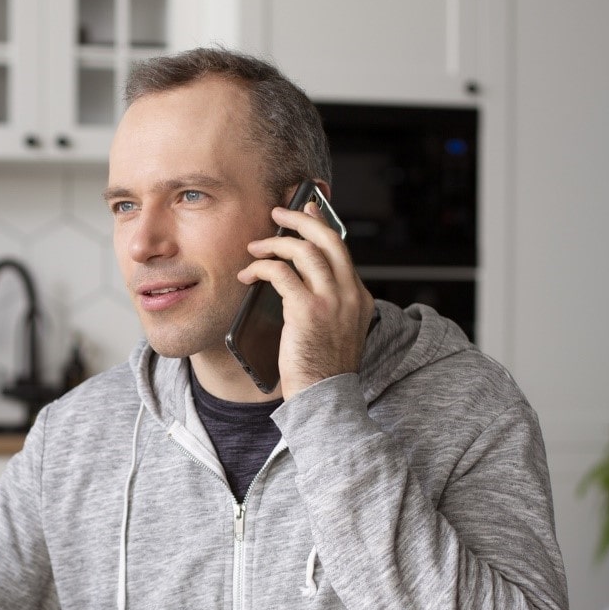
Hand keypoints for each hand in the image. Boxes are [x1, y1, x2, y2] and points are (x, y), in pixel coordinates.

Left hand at [238, 198, 374, 396]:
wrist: (324, 398)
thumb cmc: (321, 369)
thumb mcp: (336, 331)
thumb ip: (327, 305)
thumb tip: (296, 281)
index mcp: (360, 298)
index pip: (341, 251)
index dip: (321, 226)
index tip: (306, 211)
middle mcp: (350, 294)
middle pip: (327, 239)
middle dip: (301, 219)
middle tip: (279, 212)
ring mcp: (332, 301)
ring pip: (304, 250)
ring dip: (275, 242)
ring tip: (255, 246)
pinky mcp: (307, 310)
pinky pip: (281, 273)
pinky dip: (261, 267)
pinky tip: (249, 274)